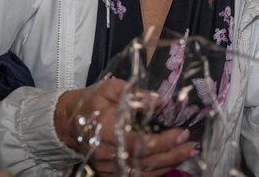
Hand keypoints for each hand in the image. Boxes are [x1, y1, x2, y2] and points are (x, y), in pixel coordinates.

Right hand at [54, 79, 197, 176]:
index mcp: (108, 132)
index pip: (140, 143)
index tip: (183, 133)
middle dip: (172, 154)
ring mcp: (108, 167)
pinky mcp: (109, 172)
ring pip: (142, 173)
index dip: (164, 141)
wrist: (66, 122)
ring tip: (189, 154)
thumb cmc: (91, 103)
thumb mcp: (111, 89)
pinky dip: (155, 172)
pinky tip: (171, 163)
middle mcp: (108, 155)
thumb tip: (160, 100)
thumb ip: (135, 94)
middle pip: (145, 161)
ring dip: (168, 164)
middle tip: (193, 146)